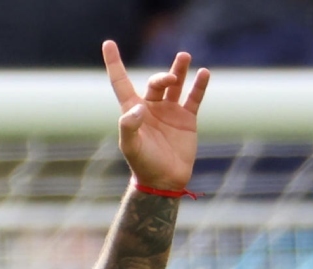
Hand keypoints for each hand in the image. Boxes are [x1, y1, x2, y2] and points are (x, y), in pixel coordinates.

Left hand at [103, 40, 208, 193]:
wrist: (164, 181)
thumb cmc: (143, 164)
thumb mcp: (131, 146)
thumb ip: (129, 126)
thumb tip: (138, 107)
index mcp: (132, 111)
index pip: (121, 82)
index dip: (114, 63)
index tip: (108, 44)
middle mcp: (150, 108)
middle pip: (155, 83)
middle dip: (162, 78)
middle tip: (170, 80)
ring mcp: (170, 112)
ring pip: (175, 85)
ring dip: (179, 70)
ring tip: (184, 57)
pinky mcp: (187, 119)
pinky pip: (194, 97)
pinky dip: (199, 85)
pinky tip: (203, 74)